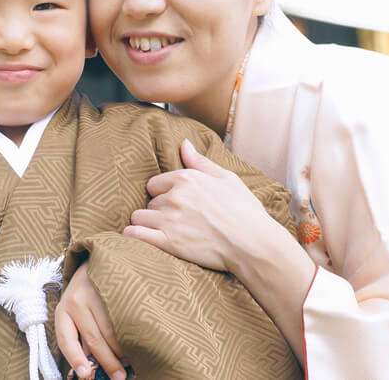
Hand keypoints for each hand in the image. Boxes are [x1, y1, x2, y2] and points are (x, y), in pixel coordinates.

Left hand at [54, 262, 127, 379]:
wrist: (96, 260)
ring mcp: (95, 293)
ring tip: (129, 363)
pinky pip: (123, 318)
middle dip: (107, 363)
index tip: (85, 375)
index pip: (66, 339)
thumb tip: (89, 369)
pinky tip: (134, 343)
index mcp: (63, 310)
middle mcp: (76, 300)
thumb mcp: (76, 315)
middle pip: (93, 339)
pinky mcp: (113, 287)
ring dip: (121, 352)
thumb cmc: (85, 296)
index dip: (76, 359)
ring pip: (111, 331)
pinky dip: (129, 335)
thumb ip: (81, 338)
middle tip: (119, 377)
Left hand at [123, 139, 277, 273]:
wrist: (254, 245)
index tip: (174, 204)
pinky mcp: (168, 242)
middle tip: (175, 221)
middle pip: (150, 202)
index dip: (163, 194)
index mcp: (187, 179)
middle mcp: (175, 196)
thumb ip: (200, 162)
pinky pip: (135, 234)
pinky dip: (133, 236)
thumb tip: (184, 143)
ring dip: (146, 224)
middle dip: (159, 211)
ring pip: (139, 217)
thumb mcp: (227, 179)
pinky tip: (137, 237)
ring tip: (160, 232)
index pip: (155, 183)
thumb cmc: (245, 212)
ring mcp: (170, 220)